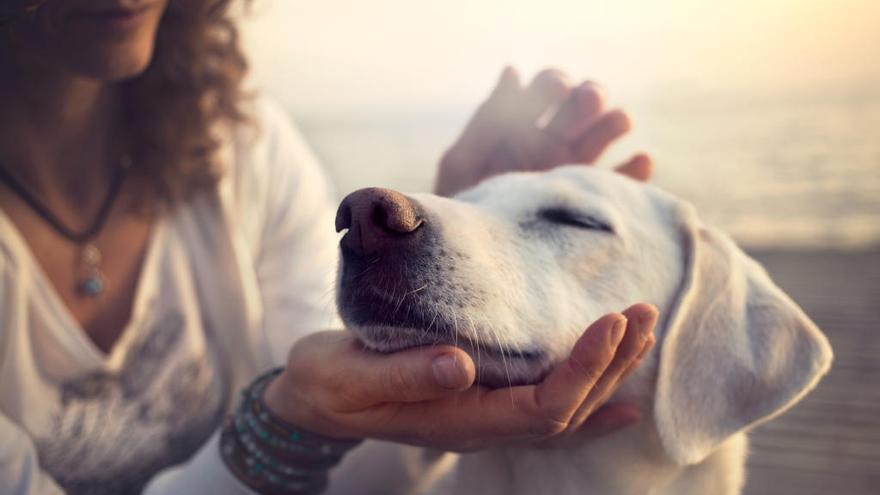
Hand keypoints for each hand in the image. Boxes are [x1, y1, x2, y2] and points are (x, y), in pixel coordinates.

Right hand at [262, 304, 657, 451]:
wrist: (315, 400)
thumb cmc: (329, 384)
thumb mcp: (352, 376)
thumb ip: (404, 374)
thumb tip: (461, 364)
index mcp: (459, 421)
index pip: (542, 407)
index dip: (584, 369)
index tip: (611, 321)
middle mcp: (483, 426)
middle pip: (568, 409)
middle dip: (611, 363)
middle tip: (642, 312)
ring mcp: (486, 419)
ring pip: (566, 409)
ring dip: (609, 372)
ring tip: (641, 331)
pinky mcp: (482, 401)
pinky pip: (549, 411)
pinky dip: (592, 403)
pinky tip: (623, 400)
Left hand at [435, 67, 652, 196]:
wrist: (474, 262)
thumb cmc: (461, 210)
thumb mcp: (463, 164)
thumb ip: (487, 120)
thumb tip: (513, 70)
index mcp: (522, 127)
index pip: (547, 89)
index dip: (554, 83)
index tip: (557, 88)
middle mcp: (553, 144)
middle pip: (582, 106)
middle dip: (588, 96)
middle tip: (588, 100)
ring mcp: (575, 172)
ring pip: (605, 135)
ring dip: (614, 122)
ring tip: (617, 121)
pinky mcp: (592, 203)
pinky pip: (622, 183)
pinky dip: (636, 170)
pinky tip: (640, 161)